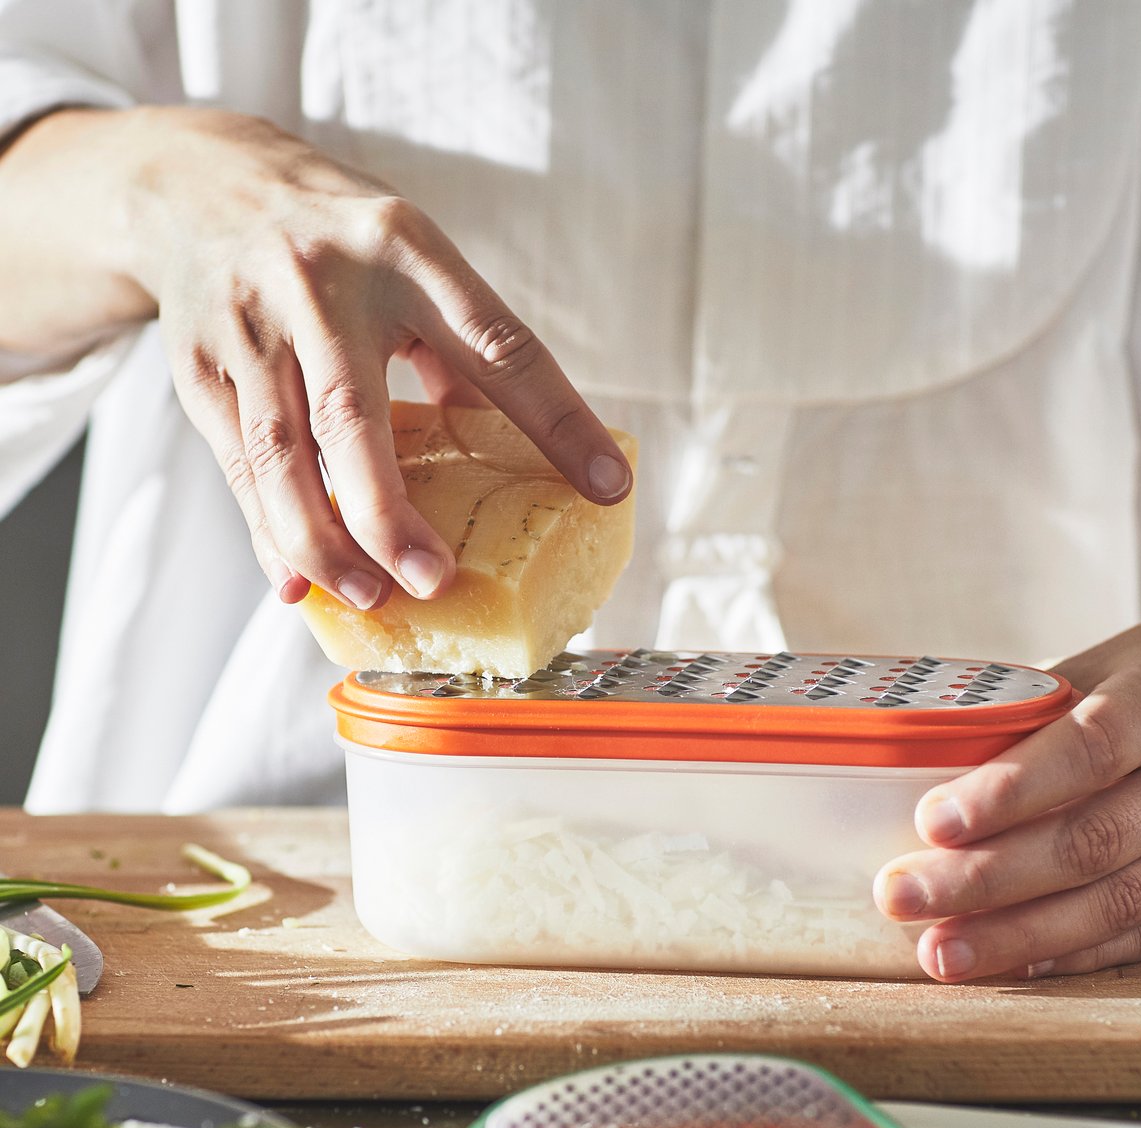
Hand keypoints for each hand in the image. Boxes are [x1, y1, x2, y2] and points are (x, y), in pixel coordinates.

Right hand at [121, 108, 631, 607]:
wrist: (202, 183)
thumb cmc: (342, 243)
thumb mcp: (414, 263)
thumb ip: (464, 351)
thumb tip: (538, 459)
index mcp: (406, 252)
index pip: (496, 344)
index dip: (556, 419)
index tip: (606, 487)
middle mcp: (321, 286)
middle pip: (351, 412)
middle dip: (388, 510)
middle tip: (433, 579)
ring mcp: (249, 328)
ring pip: (280, 453)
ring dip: (322, 539)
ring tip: (373, 597)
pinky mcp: (199, 369)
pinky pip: (239, 468)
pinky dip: (269, 533)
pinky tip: (301, 583)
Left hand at [873, 608, 1140, 980]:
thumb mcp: (1110, 661)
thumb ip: (1030, 709)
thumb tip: (929, 757)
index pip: (1085, 753)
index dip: (1007, 793)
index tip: (933, 822)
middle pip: (1088, 844)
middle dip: (983, 881)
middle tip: (902, 898)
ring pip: (1111, 905)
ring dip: (1015, 937)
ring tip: (940, 952)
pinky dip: (1072, 955)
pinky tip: (1011, 963)